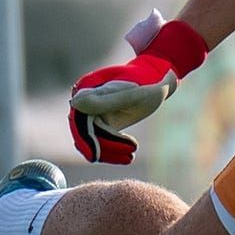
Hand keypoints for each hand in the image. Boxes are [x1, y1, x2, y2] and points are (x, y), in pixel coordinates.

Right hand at [68, 11, 208, 163]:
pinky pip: (103, 138)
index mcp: (86, 89)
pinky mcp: (105, 119)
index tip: (97, 155)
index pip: (79, 121)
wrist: (159, 79)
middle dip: (103, 147)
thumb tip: (75, 104)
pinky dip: (114, 149)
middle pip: (85, 132)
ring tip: (130, 156)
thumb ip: (105, 99)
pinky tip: (128, 156)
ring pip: (94, 138)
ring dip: (110, 151)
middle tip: (127, 155)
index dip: (87, 140)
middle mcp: (86, 99)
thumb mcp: (130, 92)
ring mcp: (94, 110)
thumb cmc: (146, 81)